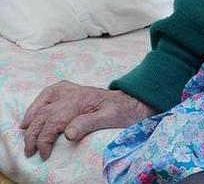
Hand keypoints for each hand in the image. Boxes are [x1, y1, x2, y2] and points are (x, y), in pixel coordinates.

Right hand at [19, 81, 154, 159]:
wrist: (136, 101)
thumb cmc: (125, 111)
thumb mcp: (110, 119)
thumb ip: (87, 124)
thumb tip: (66, 133)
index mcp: (81, 100)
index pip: (54, 121)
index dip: (44, 139)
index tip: (43, 154)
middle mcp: (73, 93)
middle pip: (45, 113)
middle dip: (34, 133)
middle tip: (30, 150)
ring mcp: (73, 91)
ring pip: (44, 101)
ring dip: (32, 116)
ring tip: (24, 131)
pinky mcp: (74, 91)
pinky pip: (51, 92)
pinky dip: (40, 101)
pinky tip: (36, 111)